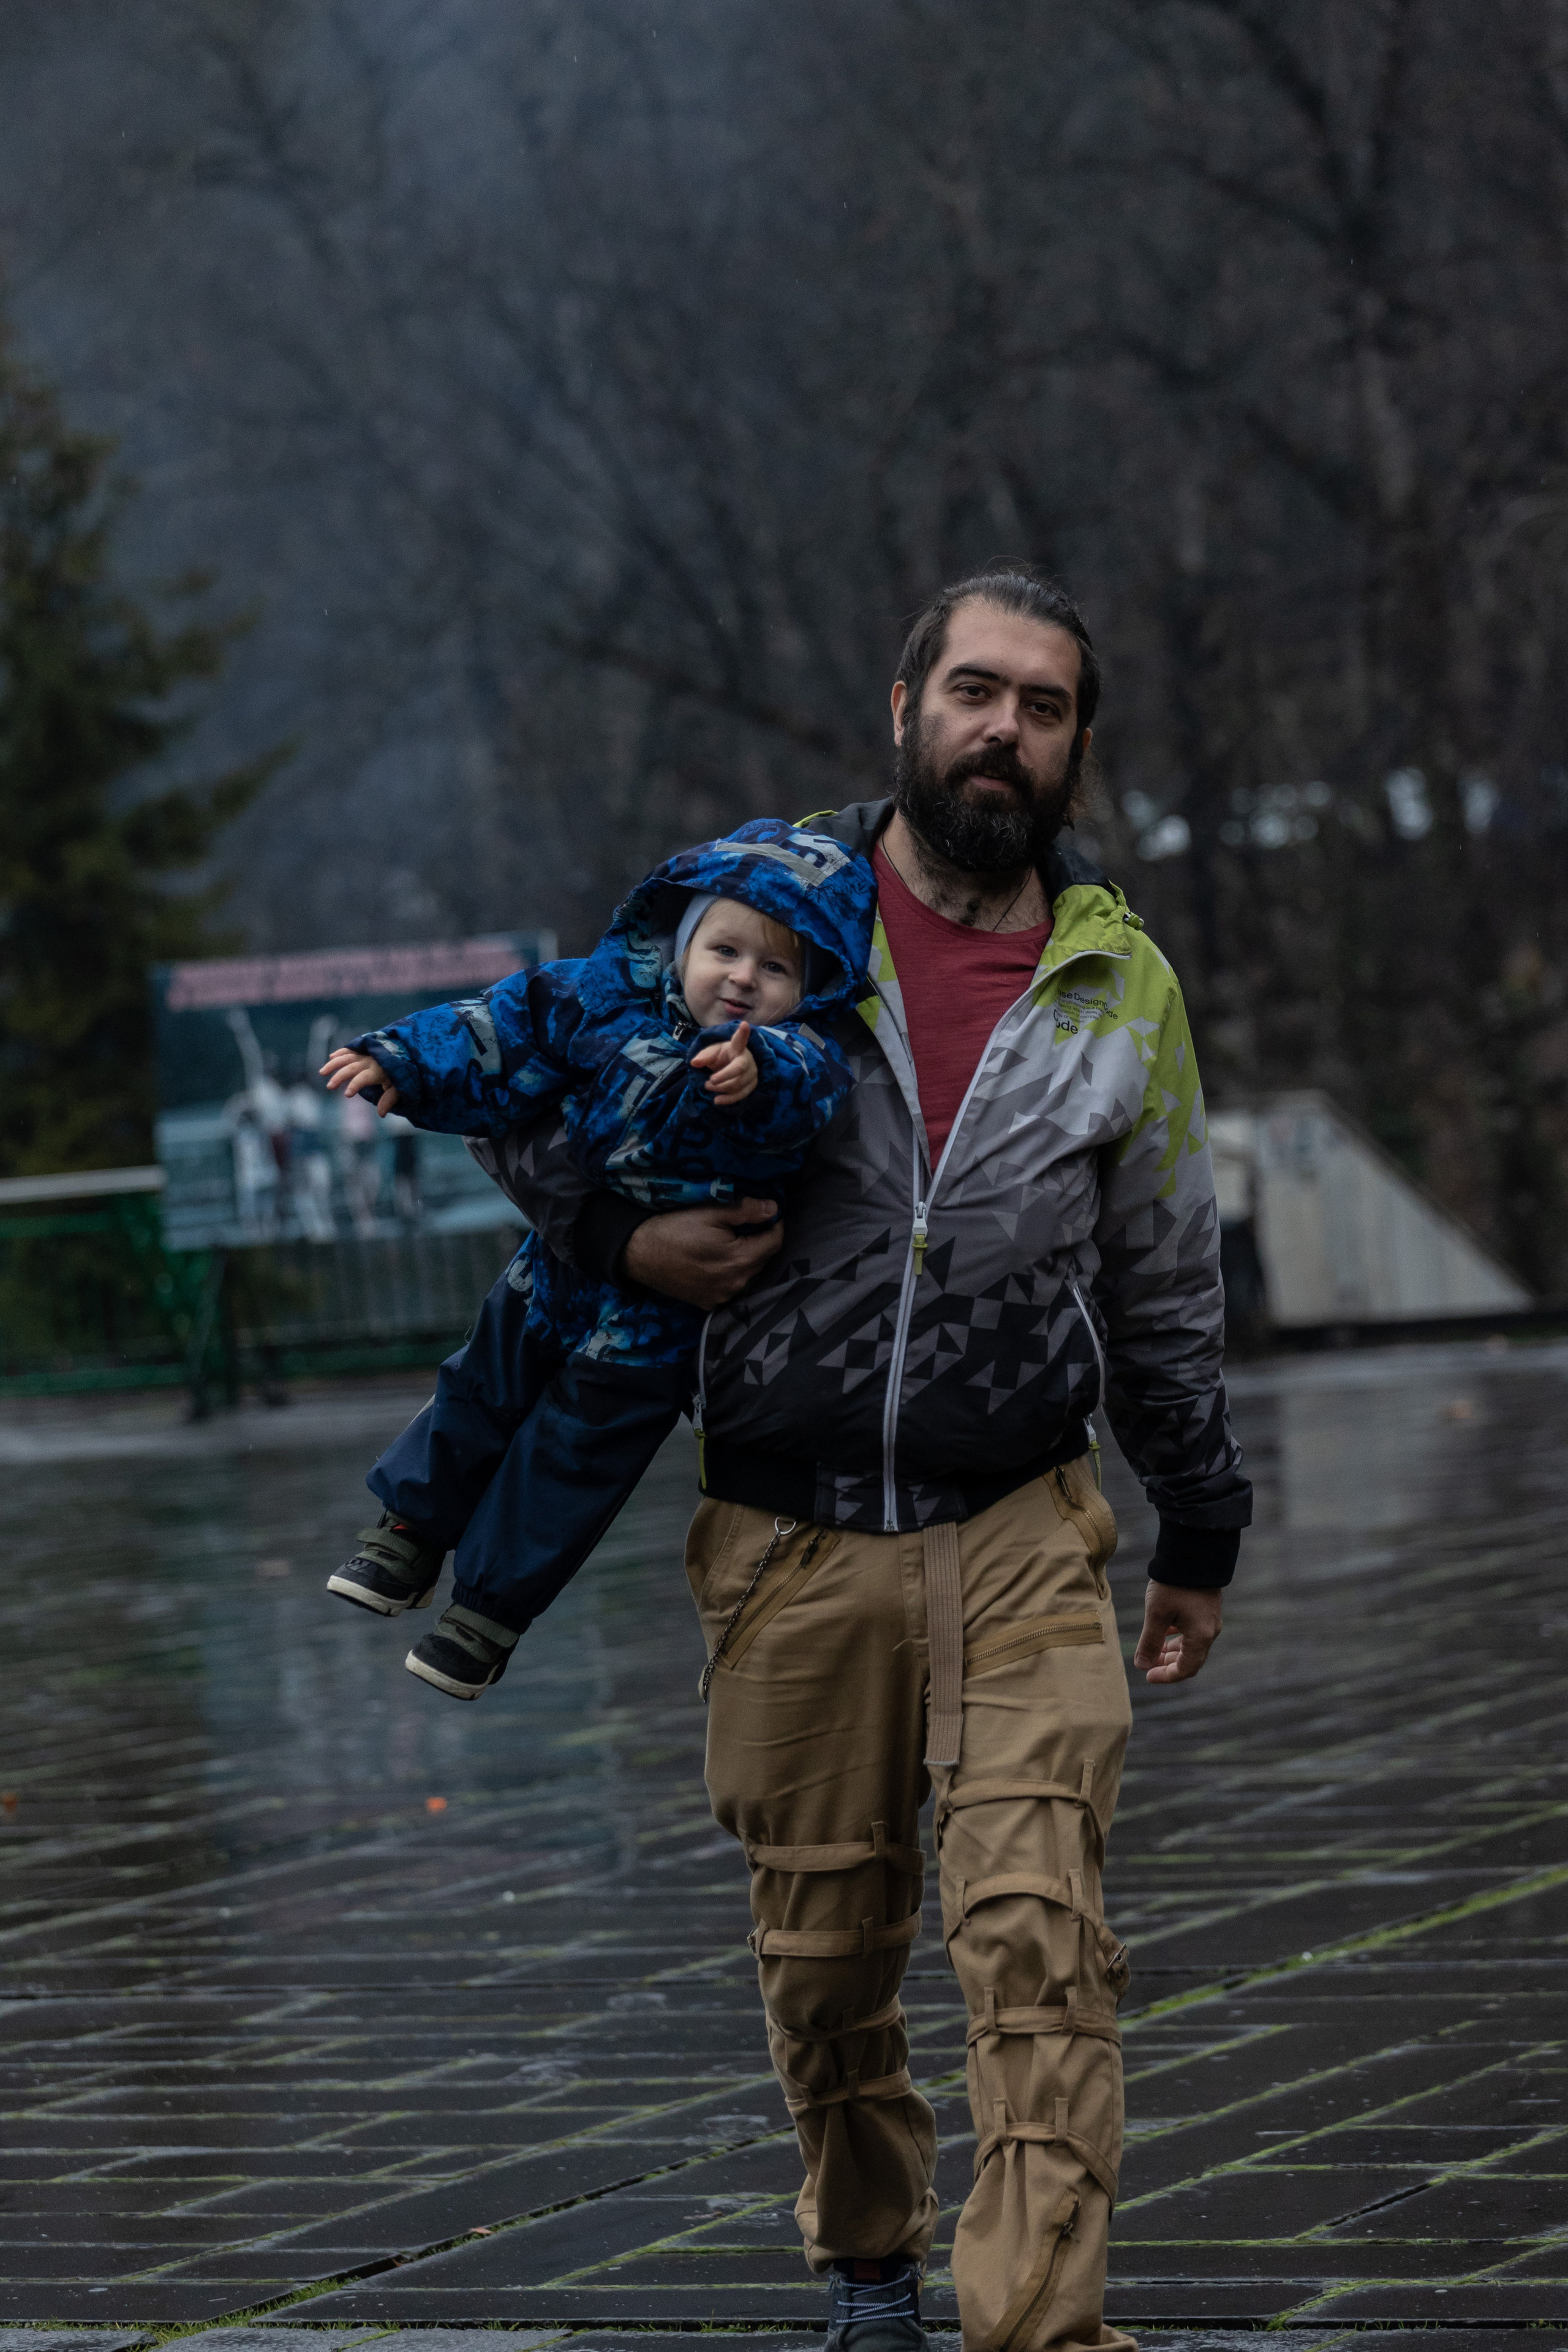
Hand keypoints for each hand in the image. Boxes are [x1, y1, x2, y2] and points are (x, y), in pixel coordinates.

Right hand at [320, 1046, 399, 1115]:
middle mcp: (370, 1061)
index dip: (355, 1085)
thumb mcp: (400, 1088)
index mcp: (379, 1071)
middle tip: (329, 1087)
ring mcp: (366, 1055)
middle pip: (351, 1067)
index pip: (363, 1078)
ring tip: (322, 1072)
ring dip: (334, 1064)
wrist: (408, 1054)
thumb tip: (381, 1114)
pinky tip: (331, 1057)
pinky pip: (351, 1050)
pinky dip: (341, 1053)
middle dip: (339, 1076)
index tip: (347, 1094)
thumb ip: (389, 1099)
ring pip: (347, 1057)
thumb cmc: (403, 1074)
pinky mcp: (364, 1051)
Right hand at [621, 1196, 781, 1308]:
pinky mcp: (708, 1303)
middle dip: (760, 1241)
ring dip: (746, 1259)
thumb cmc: (675, 1229)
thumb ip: (745, 1211)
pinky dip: (731, 1274)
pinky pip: (731, 1287)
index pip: (774, 1242)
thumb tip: (773, 1208)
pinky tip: (715, 1262)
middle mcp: (736, 1284)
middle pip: (763, 1260)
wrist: (639, 1254)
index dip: (775, 1225)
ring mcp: (722, 1297)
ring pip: (748, 1275)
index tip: (768, 1214)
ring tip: (730, 1243)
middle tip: (745, 1225)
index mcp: (740, 1260)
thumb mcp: (710, 1212)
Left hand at [692, 1021, 756, 1103]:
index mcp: (736, 1048)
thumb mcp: (712, 1053)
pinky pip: (741, 1095)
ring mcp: (752, 1073)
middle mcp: (747, 1059)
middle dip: (722, 1077)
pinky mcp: (752, 1085)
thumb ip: (703, 1056)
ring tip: (708, 1087)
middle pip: (738, 1069)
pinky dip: (728, 1099)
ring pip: (738, 1084)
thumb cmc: (722, 1057)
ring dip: (721, 1088)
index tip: (744, 1024)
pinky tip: (717, 1100)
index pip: (739, 1040)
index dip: (743, 1033)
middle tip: (707, 1082)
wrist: (731, 1067)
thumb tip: (694, 1063)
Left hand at [1133, 1580, 1222, 1683]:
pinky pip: (1193, 1631)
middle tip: (1147, 1664)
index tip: (1148, 1676)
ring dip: (1171, 1650)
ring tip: (1152, 1649)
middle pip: (1190, 1659)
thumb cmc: (1173, 1584)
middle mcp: (1210, 1631)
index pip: (1186, 1669)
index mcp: (1200, 1636)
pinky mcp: (1206, 1608)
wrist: (1193, 1552)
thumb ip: (1150, 1642)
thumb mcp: (1156, 1614)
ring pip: (1191, 1645)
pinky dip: (1177, 1636)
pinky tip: (1163, 1630)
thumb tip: (1142, 1665)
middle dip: (1168, 1664)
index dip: (1166, 1676)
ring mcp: (1210, 1619)